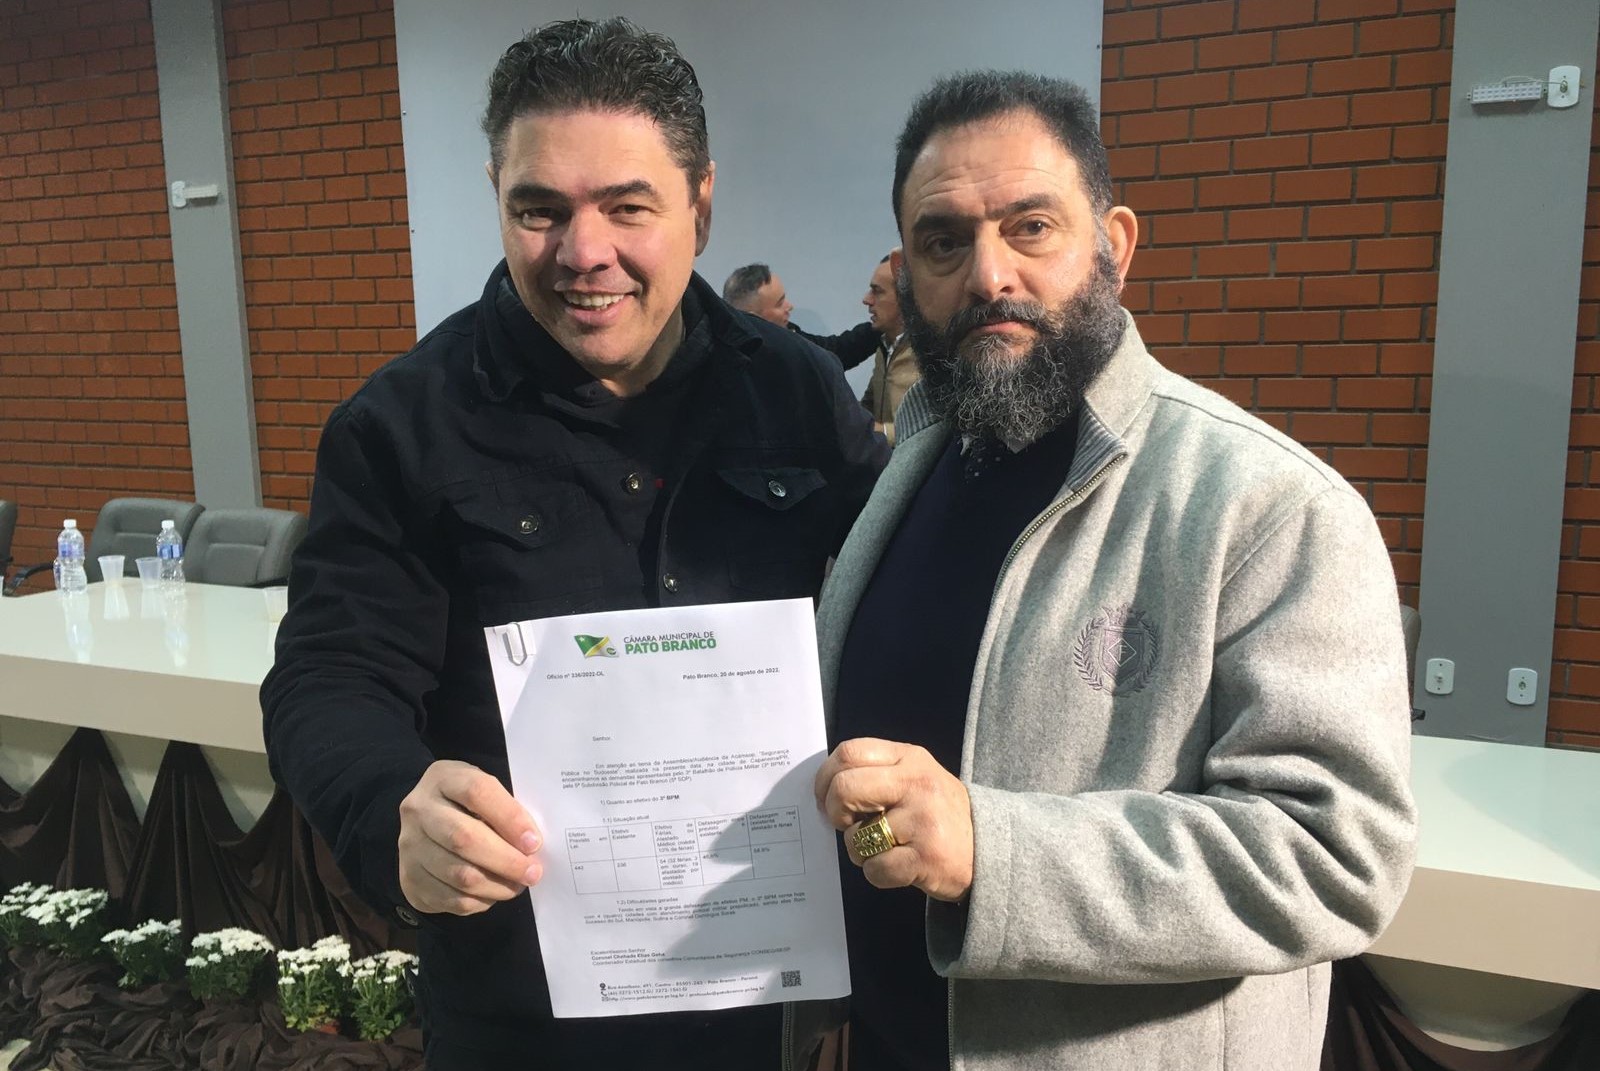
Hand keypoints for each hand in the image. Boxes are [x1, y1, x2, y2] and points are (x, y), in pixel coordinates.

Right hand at [397, 759, 542, 915]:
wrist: (424, 824)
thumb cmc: (467, 804)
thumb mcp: (485, 791)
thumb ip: (507, 809)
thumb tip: (531, 845)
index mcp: (443, 779)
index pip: (477, 792)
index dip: (509, 818)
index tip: (534, 842)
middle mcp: (419, 811)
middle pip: (464, 838)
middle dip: (507, 860)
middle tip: (533, 872)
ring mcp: (410, 847)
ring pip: (459, 875)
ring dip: (498, 885)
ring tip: (518, 884)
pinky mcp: (411, 879)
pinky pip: (452, 899)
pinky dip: (481, 900)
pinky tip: (495, 892)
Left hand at [814, 738, 972, 901]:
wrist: (991, 850)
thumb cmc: (938, 813)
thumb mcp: (915, 777)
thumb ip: (876, 774)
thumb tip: (825, 790)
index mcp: (909, 758)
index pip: (850, 752)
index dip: (825, 777)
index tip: (824, 797)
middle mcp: (917, 783)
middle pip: (845, 789)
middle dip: (835, 813)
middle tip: (847, 825)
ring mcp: (923, 820)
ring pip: (856, 836)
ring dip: (858, 850)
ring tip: (882, 848)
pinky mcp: (926, 857)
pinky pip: (875, 868)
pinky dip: (877, 873)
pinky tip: (897, 866)